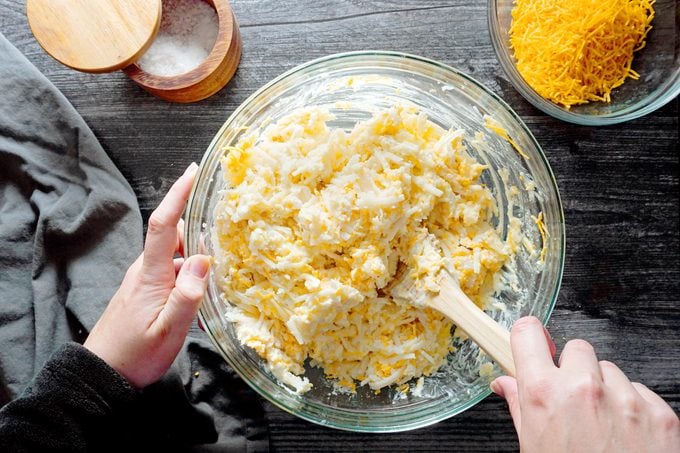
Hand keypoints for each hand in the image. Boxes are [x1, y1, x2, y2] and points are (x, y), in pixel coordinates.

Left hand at [84, 163, 210, 387]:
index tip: (193, 171)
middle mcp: (146, 269)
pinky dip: (191, 266)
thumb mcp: (168, 330)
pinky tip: (206, 282)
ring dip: (198, 247)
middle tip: (225, 209)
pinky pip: (173, 268)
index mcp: (152, 274)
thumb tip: (205, 260)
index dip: (178, 194)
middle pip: (174, 233)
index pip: (164, 225)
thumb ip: (187, 296)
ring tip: (225, 249)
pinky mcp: (147, 289)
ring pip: (176, 252)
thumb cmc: (136, 354)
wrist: (103, 373)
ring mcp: (145, 278)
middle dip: (197, 217)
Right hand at [491, 316, 679, 452]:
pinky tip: (625, 435)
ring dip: (604, 389)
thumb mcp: (532, 446)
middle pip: (575, 348)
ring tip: (602, 425)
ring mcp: (625, 398)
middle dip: (572, 369)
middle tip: (572, 400)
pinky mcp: (659, 412)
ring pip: (610, 369)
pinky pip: (639, 391)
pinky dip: (632, 407)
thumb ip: (519, 406)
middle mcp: (583, 388)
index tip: (532, 342)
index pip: (527, 334)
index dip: (529, 337)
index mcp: (544, 394)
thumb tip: (505, 383)